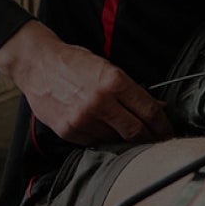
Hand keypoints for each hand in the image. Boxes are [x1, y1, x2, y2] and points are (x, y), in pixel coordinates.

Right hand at [0, 20, 173, 145]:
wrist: (37, 64)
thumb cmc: (74, 63)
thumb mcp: (108, 67)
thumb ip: (131, 89)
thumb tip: (155, 106)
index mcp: (114, 81)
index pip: (149, 111)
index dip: (163, 124)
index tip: (167, 130)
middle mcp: (100, 102)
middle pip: (136, 131)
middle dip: (151, 138)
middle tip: (157, 141)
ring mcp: (83, 119)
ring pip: (116, 139)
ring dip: (127, 140)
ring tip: (132, 137)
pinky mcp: (69, 131)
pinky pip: (95, 142)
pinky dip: (105, 140)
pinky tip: (108, 133)